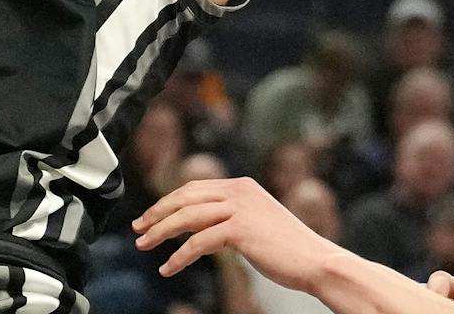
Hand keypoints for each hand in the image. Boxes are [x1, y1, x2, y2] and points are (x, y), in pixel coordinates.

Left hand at [134, 178, 333, 289]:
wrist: (315, 260)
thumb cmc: (287, 249)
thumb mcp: (255, 223)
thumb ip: (229, 218)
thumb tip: (199, 226)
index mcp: (241, 186)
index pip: (193, 188)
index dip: (168, 202)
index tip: (149, 217)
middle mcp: (238, 191)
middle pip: (184, 198)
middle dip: (157, 214)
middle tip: (138, 230)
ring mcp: (239, 209)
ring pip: (186, 217)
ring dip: (160, 233)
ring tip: (145, 246)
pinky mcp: (240, 230)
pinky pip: (199, 242)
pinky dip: (179, 256)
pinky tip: (169, 268)